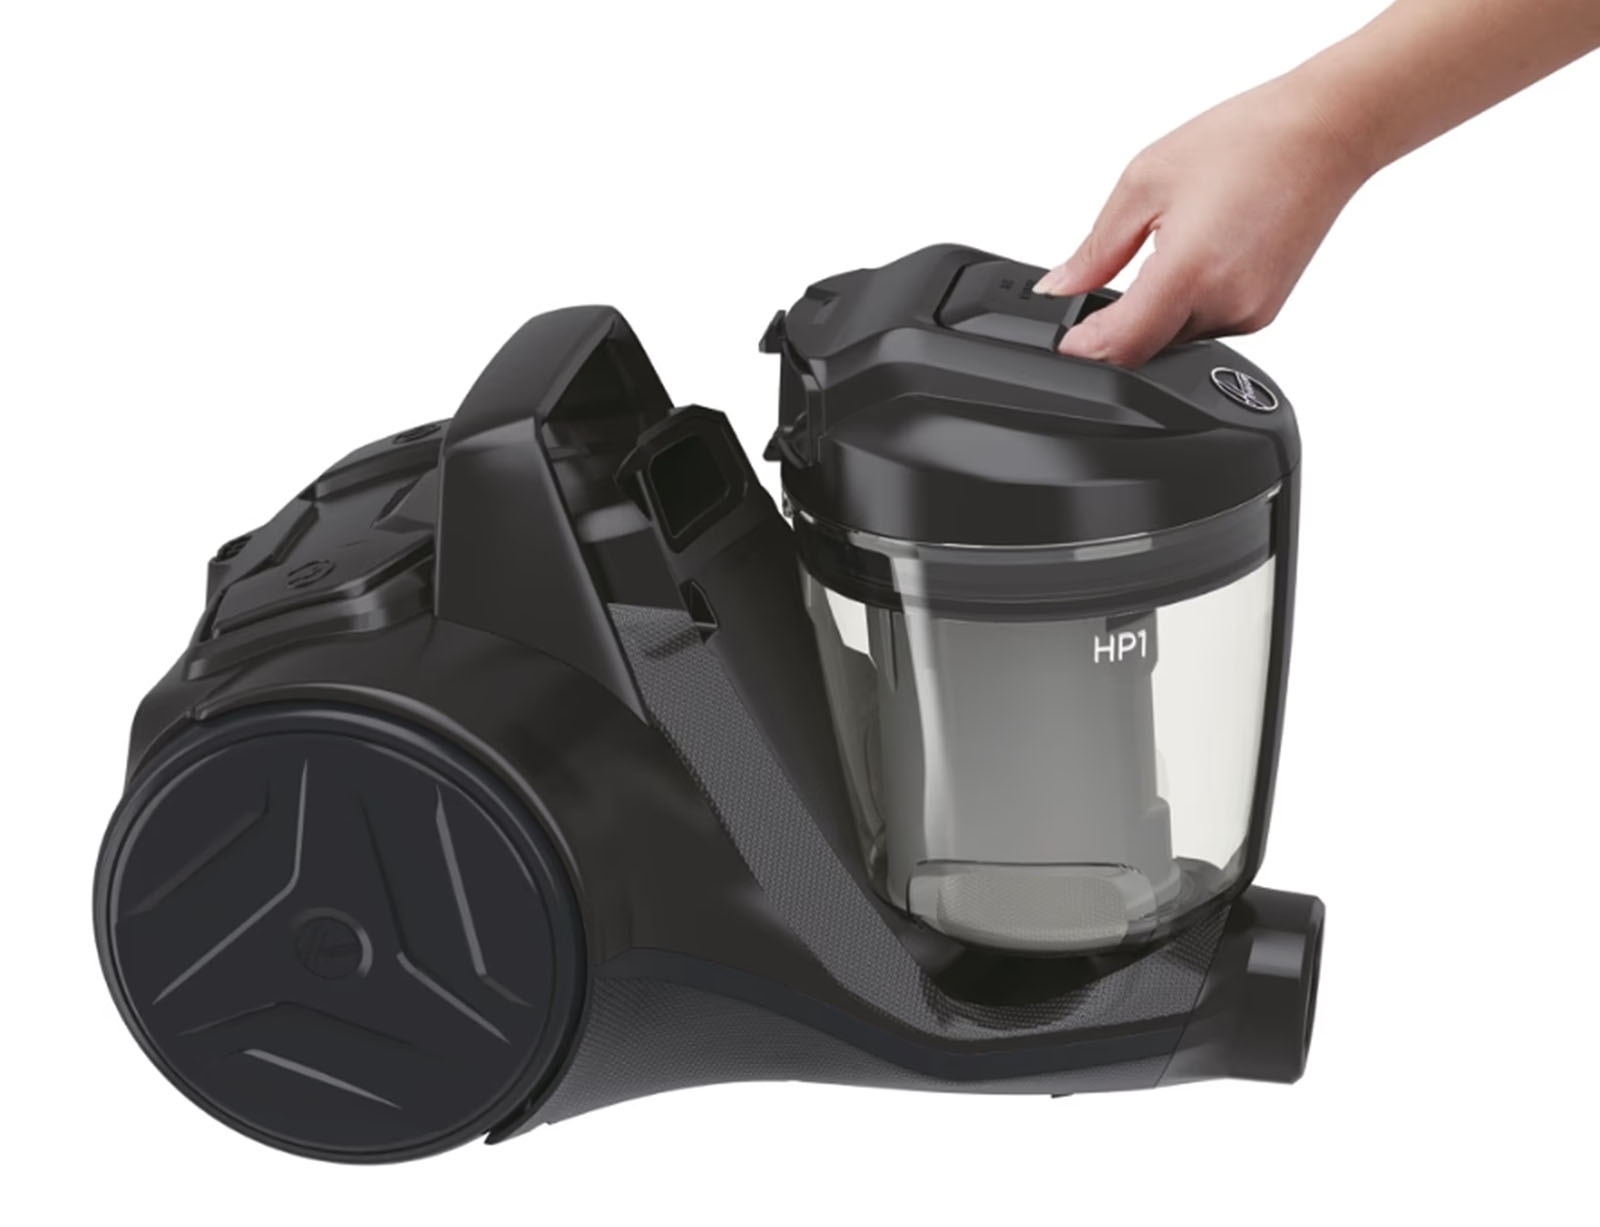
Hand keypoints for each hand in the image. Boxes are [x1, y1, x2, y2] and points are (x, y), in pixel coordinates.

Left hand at [1035, 74, 1372, 366]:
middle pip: (1145, 348)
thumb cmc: (1245, 141)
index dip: (1083, 350)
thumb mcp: (1144, 182)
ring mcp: (1250, 313)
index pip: (1120, 346)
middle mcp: (1225, 303)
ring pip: (1175, 340)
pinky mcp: (1265, 313)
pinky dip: (1188, 305)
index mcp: (1189, 272)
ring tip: (1168, 250)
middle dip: (1117, 326)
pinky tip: (1198, 257)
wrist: (1327, 132)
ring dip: (1155, 314)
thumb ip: (1095, 250)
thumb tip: (1058, 288)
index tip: (1064, 340)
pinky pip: (1207, 325)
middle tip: (1105, 280)